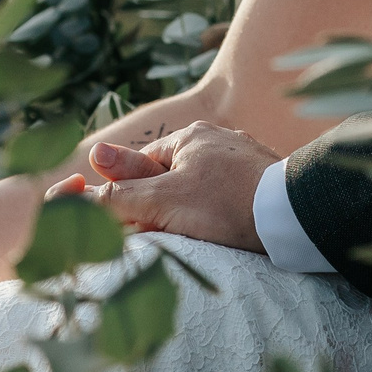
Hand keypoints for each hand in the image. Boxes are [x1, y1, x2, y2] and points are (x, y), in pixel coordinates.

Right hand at [55, 122, 274, 252]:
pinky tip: (225, 232)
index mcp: (190, 135)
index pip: (143, 165)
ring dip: (191, 214)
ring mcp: (244, 160)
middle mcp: (217, 139)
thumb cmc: (225, 203)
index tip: (134, 225)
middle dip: (162, 207)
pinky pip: (228, 198)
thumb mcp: (163, 201)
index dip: (131, 197)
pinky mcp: (264, 181)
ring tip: (201, 236)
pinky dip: (220, 215)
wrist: (294, 217)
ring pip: (200, 190)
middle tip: (168, 235)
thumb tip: (77, 191)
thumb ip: (120, 196)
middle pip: (171, 178)